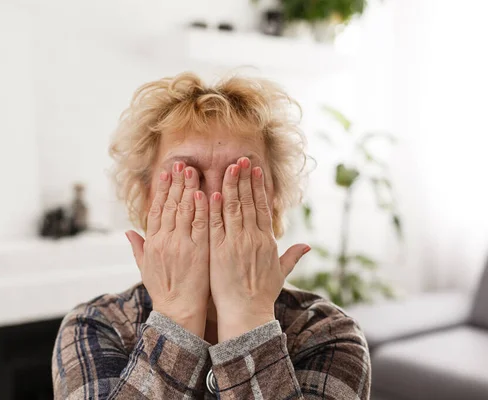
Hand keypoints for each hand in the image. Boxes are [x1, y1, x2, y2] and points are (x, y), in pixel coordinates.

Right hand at [126, 162, 209, 337]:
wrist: (177, 311)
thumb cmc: (163, 291)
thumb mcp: (144, 268)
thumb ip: (137, 247)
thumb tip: (128, 231)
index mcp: (152, 242)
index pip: (156, 209)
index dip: (161, 190)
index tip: (165, 173)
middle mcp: (165, 240)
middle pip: (170, 205)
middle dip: (176, 183)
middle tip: (181, 164)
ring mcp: (181, 244)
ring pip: (184, 211)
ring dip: (188, 189)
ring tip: (192, 171)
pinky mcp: (198, 251)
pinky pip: (200, 225)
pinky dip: (201, 208)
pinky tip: (203, 192)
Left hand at [209, 157, 309, 340]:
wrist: (246, 313)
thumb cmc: (262, 295)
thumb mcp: (280, 273)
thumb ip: (292, 256)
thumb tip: (307, 245)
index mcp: (267, 241)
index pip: (263, 207)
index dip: (259, 187)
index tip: (255, 170)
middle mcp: (252, 238)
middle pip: (248, 202)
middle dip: (244, 178)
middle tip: (240, 158)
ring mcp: (235, 243)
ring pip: (232, 208)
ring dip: (230, 186)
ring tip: (228, 167)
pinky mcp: (219, 251)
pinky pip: (215, 224)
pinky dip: (213, 207)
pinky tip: (211, 191)